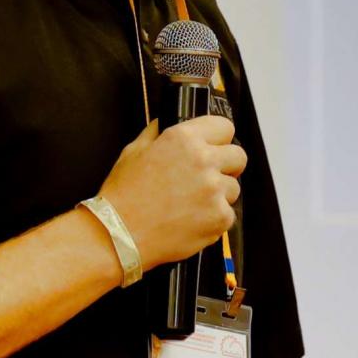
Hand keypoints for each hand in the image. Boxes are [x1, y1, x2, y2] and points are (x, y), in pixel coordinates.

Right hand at [96, 117, 245, 270]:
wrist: (119, 235)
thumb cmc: (123, 195)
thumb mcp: (134, 151)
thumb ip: (157, 133)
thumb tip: (168, 122)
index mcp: (184, 139)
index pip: (225, 127)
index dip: (219, 138)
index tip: (214, 148)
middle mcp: (204, 160)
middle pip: (238, 157)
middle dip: (226, 166)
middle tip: (206, 178)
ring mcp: (215, 190)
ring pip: (233, 188)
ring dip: (219, 195)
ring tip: (191, 204)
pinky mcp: (221, 217)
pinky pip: (228, 214)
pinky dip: (214, 219)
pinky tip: (191, 221)